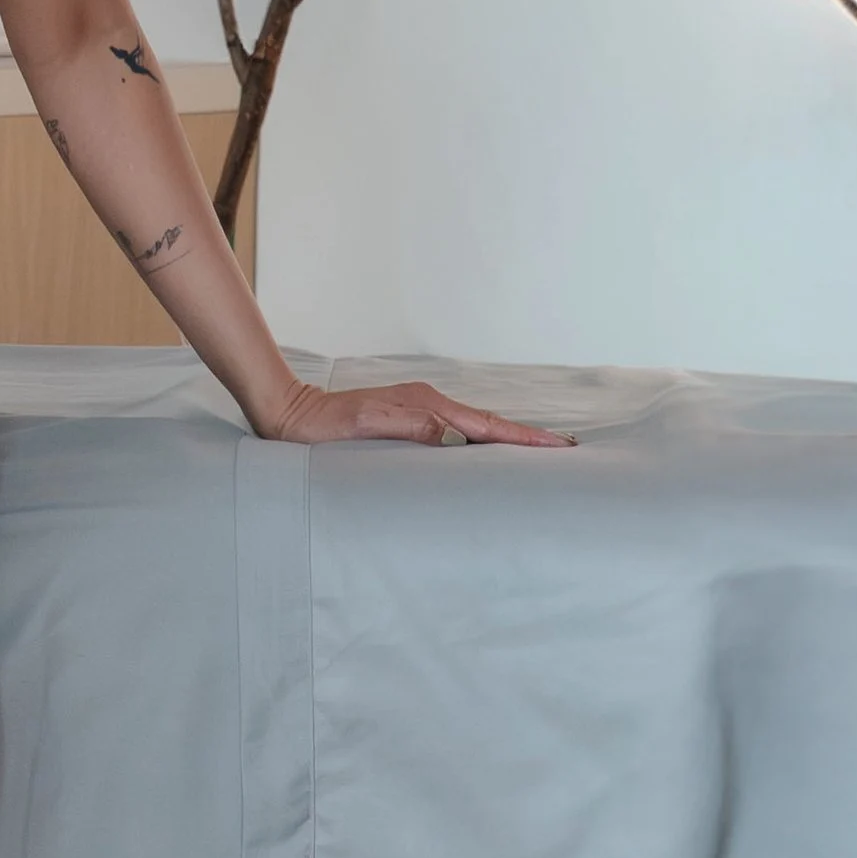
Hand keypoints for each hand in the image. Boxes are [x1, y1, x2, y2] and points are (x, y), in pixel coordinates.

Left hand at [266, 377, 573, 450]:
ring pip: (475, 427)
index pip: (487, 426)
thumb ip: (408, 427)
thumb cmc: (321, 428)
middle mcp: (429, 404)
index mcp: (426, 405)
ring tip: (538, 453)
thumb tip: (452, 435)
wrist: (290, 414)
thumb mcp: (364, 426)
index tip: (561, 446)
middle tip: (567, 450)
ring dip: (506, 440)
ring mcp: (419, 409)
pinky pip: (457, 432)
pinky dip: (480, 441)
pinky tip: (485, 452)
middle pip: (489, 424)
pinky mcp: (408, 419)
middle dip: (527, 439)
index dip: (524, 439)